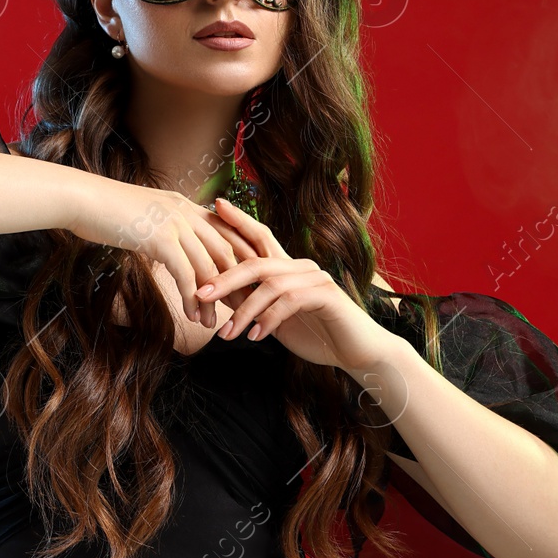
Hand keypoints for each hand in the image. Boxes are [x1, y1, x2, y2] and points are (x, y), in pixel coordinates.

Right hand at [65, 173, 261, 328]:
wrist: (82, 199)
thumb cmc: (106, 211)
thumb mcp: (143, 216)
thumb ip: (162, 229)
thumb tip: (168, 248)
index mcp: (185, 205)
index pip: (224, 232)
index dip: (238, 259)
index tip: (245, 284)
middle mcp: (187, 212)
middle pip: (225, 251)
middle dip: (234, 283)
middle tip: (239, 309)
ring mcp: (176, 223)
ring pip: (207, 267)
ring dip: (212, 299)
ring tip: (212, 322)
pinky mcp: (161, 238)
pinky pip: (185, 273)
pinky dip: (191, 298)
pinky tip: (191, 316)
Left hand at [198, 198, 399, 376]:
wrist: (357, 352)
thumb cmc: (316, 334)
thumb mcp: (274, 319)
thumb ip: (250, 303)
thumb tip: (214, 293)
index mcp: (288, 268)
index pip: (260, 236)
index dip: (238, 220)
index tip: (215, 205)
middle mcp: (301, 266)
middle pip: (255, 262)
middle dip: (225, 277)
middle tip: (200, 293)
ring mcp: (315, 278)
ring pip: (269, 285)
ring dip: (244, 312)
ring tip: (226, 334)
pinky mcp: (326, 295)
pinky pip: (289, 302)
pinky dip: (268, 320)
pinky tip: (256, 337)